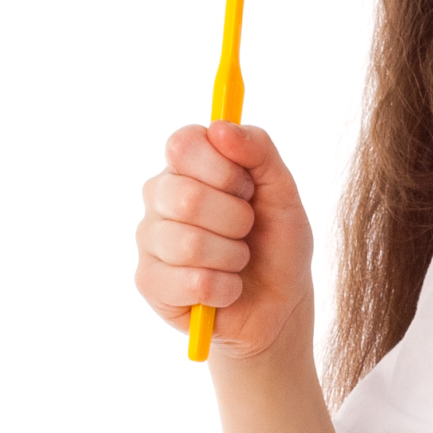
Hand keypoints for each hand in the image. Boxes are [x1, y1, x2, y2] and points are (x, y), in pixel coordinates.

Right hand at [134, 122, 314, 357]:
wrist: (280, 304)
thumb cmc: (277, 244)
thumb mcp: (283, 193)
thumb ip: (259, 152)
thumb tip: (221, 127)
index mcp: (187, 167)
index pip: (182, 143)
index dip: (222, 168)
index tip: (247, 187)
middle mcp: (159, 197)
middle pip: (184, 196)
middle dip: (236, 219)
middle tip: (247, 230)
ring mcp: (149, 240)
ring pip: (188, 243)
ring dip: (233, 257)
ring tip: (238, 261)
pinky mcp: (148, 282)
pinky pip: (193, 283)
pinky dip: (226, 289)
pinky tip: (227, 289)